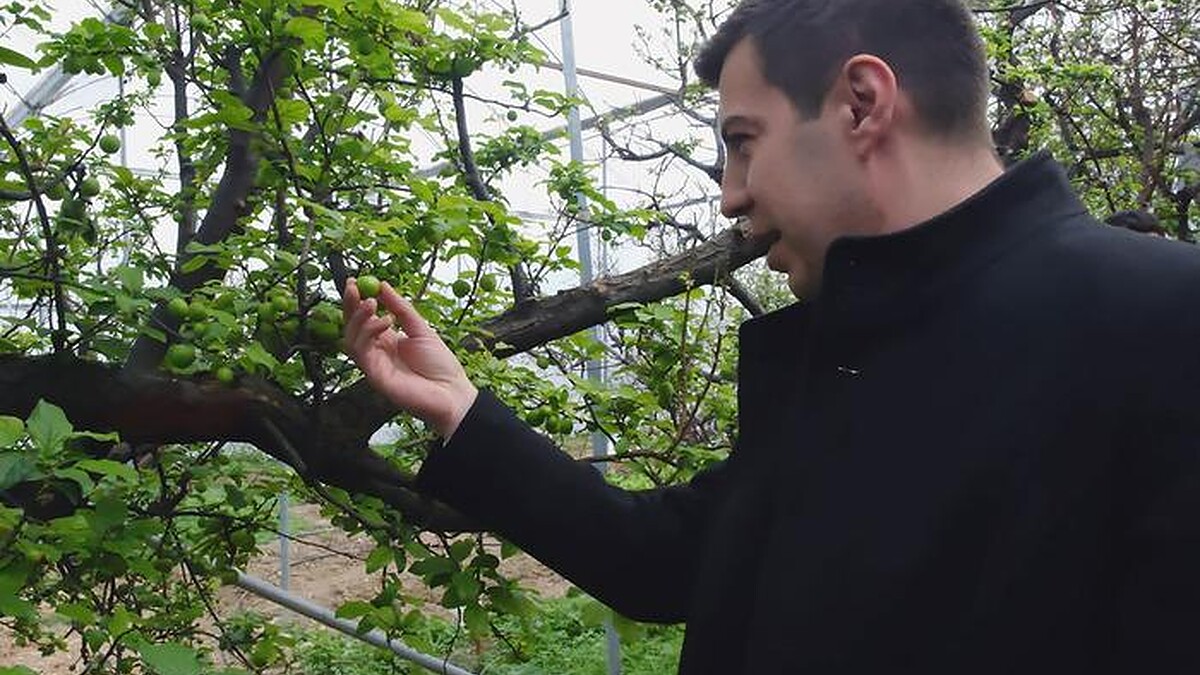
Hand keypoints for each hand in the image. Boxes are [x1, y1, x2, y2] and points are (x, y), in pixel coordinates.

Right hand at [343, 279, 477, 437]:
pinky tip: (385, 322)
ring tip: (372, 303)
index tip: (355, 280)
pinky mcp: (375, 376)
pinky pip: (362, 352)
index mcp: (386, 341)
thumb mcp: (421, 329)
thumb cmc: (440, 364)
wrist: (453, 392)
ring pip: (352, 339)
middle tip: (354, 287)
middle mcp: (376, 352)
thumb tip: (383, 286)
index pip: (364, 318)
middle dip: (349, 305)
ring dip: (359, 318)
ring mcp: (374, 365)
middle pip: (352, 327)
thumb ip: (402, 308)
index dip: (356, 301)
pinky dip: (369, 333)